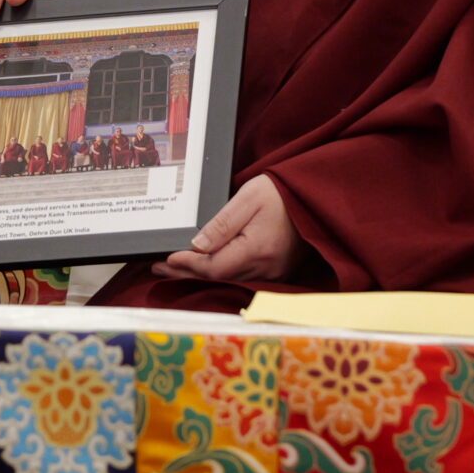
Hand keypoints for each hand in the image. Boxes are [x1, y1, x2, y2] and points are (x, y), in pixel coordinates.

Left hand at [153, 175, 306, 283]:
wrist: (314, 196)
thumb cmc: (283, 193)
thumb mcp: (248, 199)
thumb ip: (221, 224)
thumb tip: (196, 246)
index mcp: (258, 250)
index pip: (213, 267)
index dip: (187, 264)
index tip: (167, 258)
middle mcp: (267, 268)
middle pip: (218, 277)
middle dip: (187, 272)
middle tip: (159, 267)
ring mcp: (274, 272)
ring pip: (229, 279)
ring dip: (201, 274)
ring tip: (175, 268)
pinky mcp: (278, 271)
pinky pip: (243, 277)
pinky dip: (221, 273)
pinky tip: (206, 268)